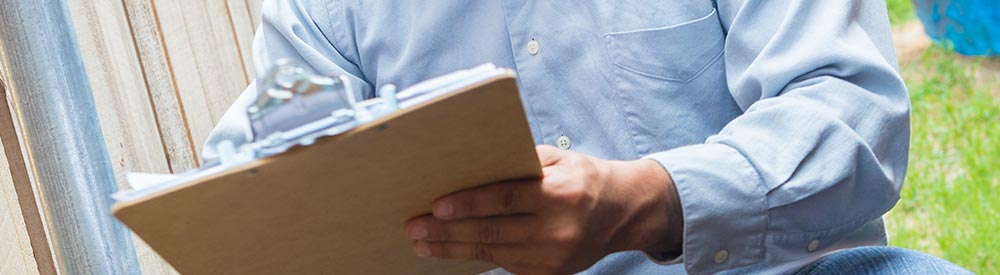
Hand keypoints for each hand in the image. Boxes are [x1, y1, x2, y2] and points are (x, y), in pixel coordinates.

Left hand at [404, 145, 682, 274]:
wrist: (623, 212)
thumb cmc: (582, 177)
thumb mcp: (558, 159)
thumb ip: (520, 164)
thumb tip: (470, 166)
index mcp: (560, 193)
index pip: (506, 200)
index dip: (469, 204)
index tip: (436, 206)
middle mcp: (558, 229)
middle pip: (493, 232)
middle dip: (448, 232)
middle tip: (414, 228)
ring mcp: (554, 257)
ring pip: (493, 253)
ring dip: (453, 249)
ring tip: (422, 244)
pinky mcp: (550, 274)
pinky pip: (505, 264)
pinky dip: (475, 257)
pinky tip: (450, 251)